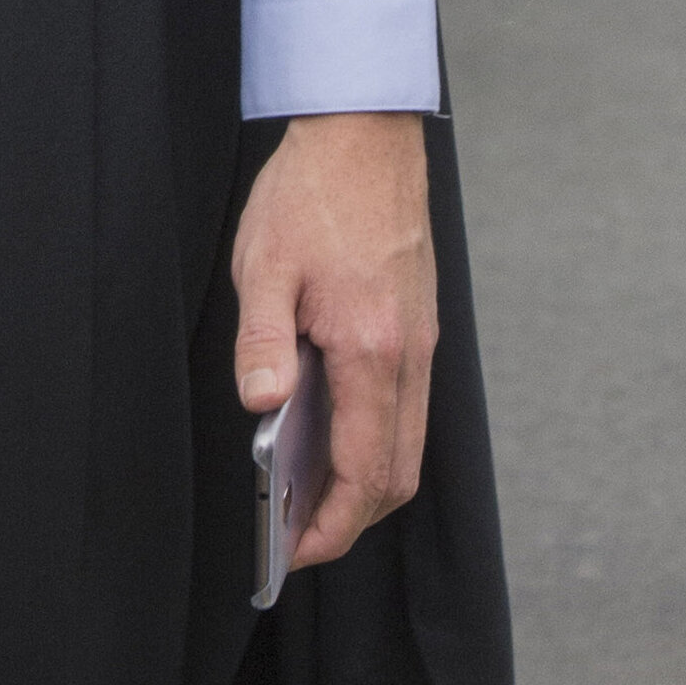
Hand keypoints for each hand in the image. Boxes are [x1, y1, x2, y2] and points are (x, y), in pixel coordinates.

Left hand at [231, 112, 434, 570]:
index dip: (333, 525)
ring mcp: (423, 342)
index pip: (366, 471)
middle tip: (297, 537)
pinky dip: (378, 440)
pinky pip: (409, 407)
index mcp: (373, 349)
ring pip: (409, 444)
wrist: (366, 133)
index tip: (295, 551)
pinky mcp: (419, 325)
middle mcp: (411, 355)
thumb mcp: (264, 263)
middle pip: (397, 474)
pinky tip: (330, 433)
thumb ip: (263, 340)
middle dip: (352, 519)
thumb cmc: (311, 193)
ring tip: (308, 496)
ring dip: (367, 482)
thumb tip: (262, 409)